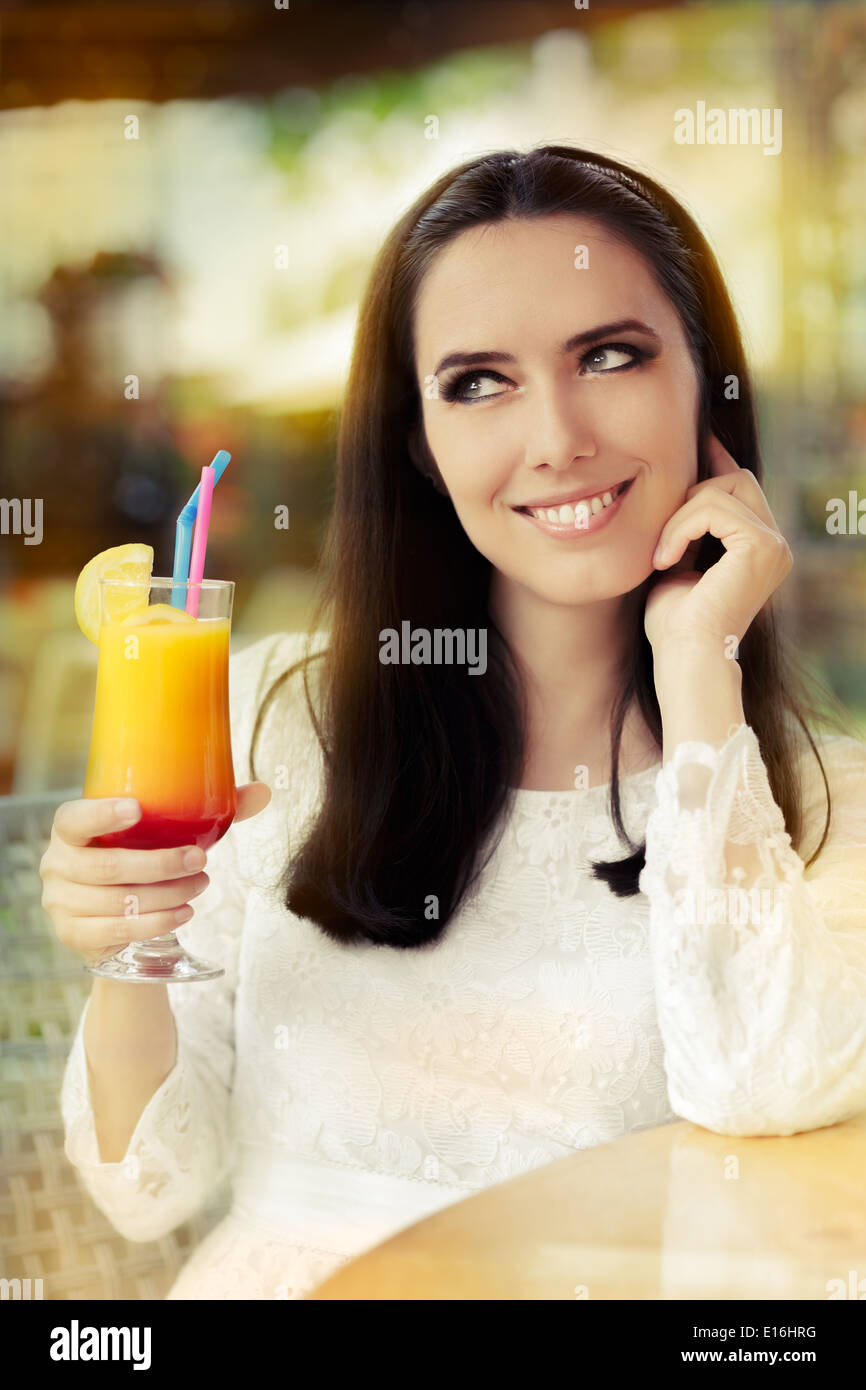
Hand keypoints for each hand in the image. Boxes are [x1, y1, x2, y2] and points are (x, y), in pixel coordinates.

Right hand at [39, 783, 270, 967]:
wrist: (113, 914)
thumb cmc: (139, 856)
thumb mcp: (163, 833)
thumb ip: (209, 810)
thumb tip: (265, 790)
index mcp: (70, 829)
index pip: (74, 819)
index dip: (102, 814)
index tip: (138, 807)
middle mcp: (56, 864)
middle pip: (108, 867)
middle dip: (160, 863)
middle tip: (201, 859)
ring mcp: (61, 903)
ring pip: (119, 901)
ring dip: (167, 894)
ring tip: (201, 886)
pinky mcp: (74, 934)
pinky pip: (119, 930)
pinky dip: (157, 922)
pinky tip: (184, 912)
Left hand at [644, 433, 792, 658]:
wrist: (684, 657)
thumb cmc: (674, 623)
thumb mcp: (676, 563)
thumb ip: (684, 529)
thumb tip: (673, 490)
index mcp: (758, 549)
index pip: (740, 488)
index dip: (716, 460)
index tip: (695, 440)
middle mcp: (774, 545)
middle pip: (735, 478)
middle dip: (691, 495)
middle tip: (664, 537)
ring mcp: (773, 545)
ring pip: (720, 490)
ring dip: (679, 519)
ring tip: (662, 556)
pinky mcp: (761, 546)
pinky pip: (712, 508)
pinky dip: (681, 528)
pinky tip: (667, 560)